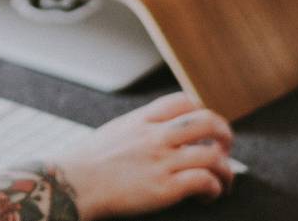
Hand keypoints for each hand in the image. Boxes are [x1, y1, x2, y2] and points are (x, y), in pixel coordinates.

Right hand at [54, 93, 233, 219]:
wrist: (71, 185)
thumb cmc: (87, 164)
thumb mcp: (115, 131)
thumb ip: (139, 128)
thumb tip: (157, 131)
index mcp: (142, 120)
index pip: (184, 101)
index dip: (202, 112)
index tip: (205, 129)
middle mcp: (155, 136)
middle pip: (207, 122)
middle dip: (225, 135)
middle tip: (225, 149)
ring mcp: (161, 161)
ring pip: (212, 156)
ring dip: (226, 171)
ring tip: (223, 182)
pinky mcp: (163, 188)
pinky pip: (204, 181)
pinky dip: (214, 188)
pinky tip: (208, 196)